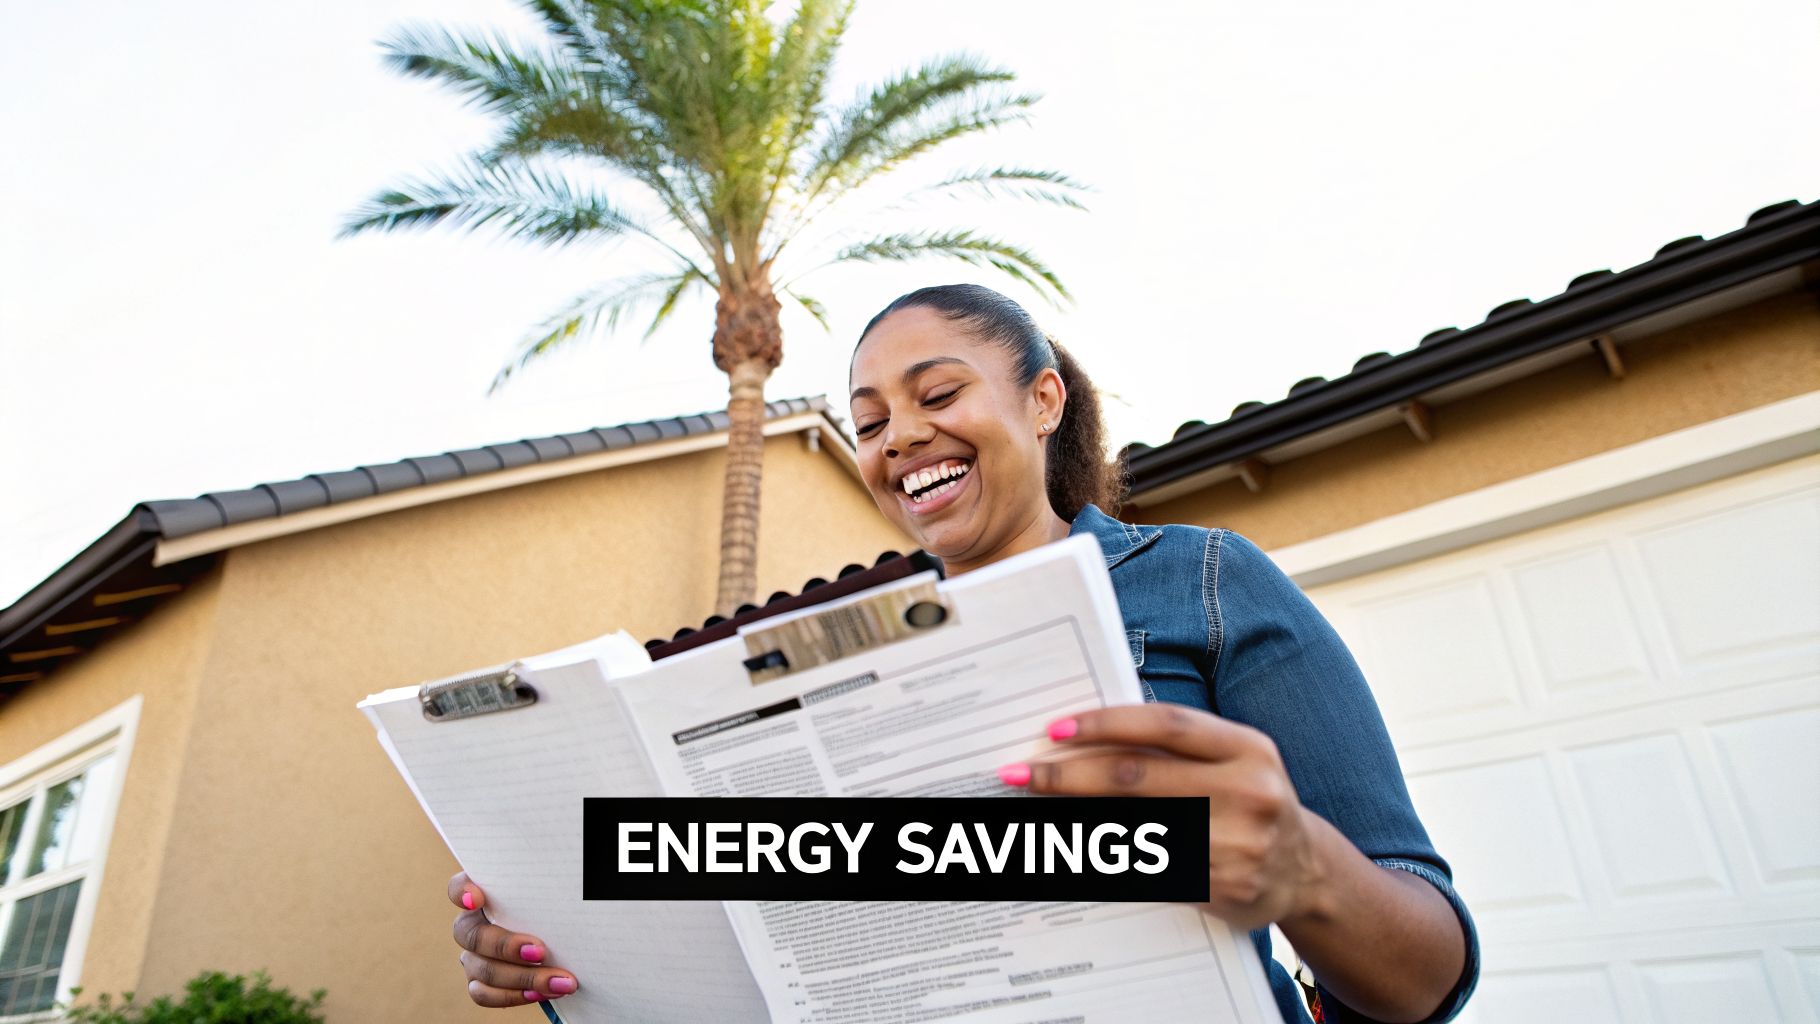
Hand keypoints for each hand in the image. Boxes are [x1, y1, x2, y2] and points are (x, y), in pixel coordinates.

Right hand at [448, 871, 579, 1006]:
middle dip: (506, 946)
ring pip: (481, 970)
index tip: (477, 899)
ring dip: (522, 978)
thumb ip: (547, 883)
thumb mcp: (550, 892)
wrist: (558, 938)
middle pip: (472, 936)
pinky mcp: (480, 981)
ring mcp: (473, 955)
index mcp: (485, 894)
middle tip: (540, 952)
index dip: (462, 893)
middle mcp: (472, 924)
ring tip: (558, 982)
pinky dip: (514, 996)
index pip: (458, 887)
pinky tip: (542, 994)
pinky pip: (484, 995)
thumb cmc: (553, 906)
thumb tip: (575, 872)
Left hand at [1006, 705, 1325, 929]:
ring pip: (1135, 826)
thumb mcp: (1233, 762)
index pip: (1165, 724)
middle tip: (1020, 774)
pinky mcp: (1226, 887)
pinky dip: (1102, 860)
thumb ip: (1177, 748)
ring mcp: (1240, 843)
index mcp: (1248, 748)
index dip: (1106, 723)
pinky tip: (1067, 852)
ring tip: (1030, 811)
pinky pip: (1149, 871)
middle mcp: (1250, 791)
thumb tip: (1084, 737)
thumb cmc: (1249, 803)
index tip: (1055, 730)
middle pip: (1139, 776)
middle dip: (1069, 774)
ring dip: (1073, 819)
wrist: (1304, 873)